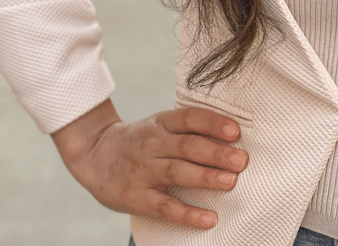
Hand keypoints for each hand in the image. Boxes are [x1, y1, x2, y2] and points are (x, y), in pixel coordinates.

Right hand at [51, 98, 248, 229]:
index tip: (235, 131)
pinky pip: (164, 207)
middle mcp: (152, 144)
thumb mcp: (159, 125)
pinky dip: (187, 214)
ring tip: (230, 182)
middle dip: (216, 153)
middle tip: (242, 161)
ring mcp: (143, 171)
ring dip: (205, 178)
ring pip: (177, 173)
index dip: (213, 123)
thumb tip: (232, 135)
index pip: (189, 118)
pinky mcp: (136, 197)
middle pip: (187, 146)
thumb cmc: (140, 140)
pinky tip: (209, 219)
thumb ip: (188, 129)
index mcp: (161, 123)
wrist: (95, 155)